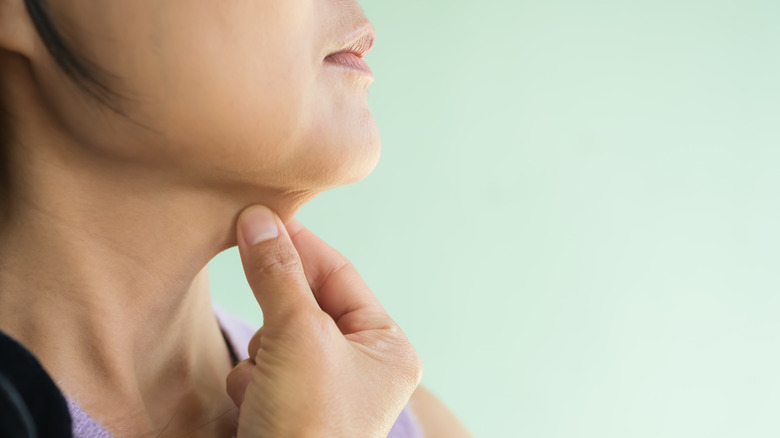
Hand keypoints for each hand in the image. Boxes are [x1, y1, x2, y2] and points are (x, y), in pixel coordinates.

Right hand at [226, 205, 422, 437]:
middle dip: (277, 311)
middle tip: (249, 274)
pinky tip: (255, 408)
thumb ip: (278, 275)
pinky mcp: (290, 410)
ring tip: (265, 385)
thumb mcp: (297, 337)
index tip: (261, 217)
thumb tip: (258, 219)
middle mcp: (361, 368)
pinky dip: (251, 383)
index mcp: (386, 347)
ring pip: (278, 337)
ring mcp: (324, 391)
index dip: (300, 246)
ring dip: (261, 353)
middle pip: (306, 305)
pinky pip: (261, 371)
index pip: (340, 276)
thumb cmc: (310, 426)